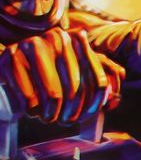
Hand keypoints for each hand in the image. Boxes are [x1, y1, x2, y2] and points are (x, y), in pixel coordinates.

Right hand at [0, 27, 125, 123]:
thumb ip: (94, 76)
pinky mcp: (10, 58)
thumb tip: (112, 100)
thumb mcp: (71, 65)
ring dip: (51, 114)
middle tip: (64, 121)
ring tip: (48, 117)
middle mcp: (58, 38)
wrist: (9, 58)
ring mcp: (32, 45)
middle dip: (71, 113)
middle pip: (76, 90)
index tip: (84, 117)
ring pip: (53, 95)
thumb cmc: (47, 68)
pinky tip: (31, 110)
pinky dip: (32, 110)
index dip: (93, 105)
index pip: (97, 80)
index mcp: (77, 39)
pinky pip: (29, 97)